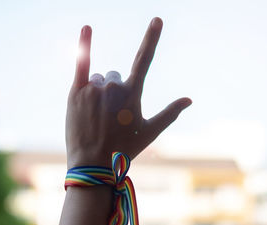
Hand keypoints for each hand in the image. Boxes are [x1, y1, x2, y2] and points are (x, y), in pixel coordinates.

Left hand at [66, 17, 191, 168]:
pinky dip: (84, 45)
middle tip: (109, 118)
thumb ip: (170, 113)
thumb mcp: (150, 131)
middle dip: (114, 92)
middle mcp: (114, 86)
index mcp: (133, 94)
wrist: (93, 163)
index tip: (157, 19)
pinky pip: (80, 62)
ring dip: (98, 91)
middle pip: (115, 77)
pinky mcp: (77, 91)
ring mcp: (94, 88)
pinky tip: (88, 28)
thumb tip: (189, 99)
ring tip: (95, 117)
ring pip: (98, 79)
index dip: (151, 38)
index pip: (145, 60)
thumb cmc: (124, 149)